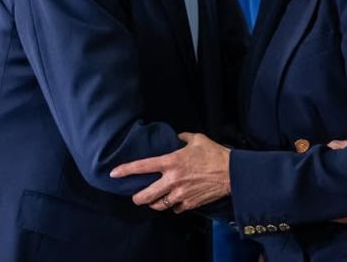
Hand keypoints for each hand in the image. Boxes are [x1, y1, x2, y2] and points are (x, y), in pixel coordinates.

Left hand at [111, 132, 230, 212]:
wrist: (232, 173)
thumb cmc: (214, 154)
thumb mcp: (196, 139)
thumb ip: (181, 138)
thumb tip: (175, 138)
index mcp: (170, 162)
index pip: (142, 167)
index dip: (125, 170)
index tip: (114, 173)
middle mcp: (172, 180)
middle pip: (146, 195)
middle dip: (137, 198)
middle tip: (135, 197)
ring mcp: (181, 194)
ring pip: (159, 205)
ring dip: (154, 203)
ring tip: (152, 201)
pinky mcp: (191, 203)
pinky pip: (176, 208)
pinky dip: (173, 206)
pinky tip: (174, 202)